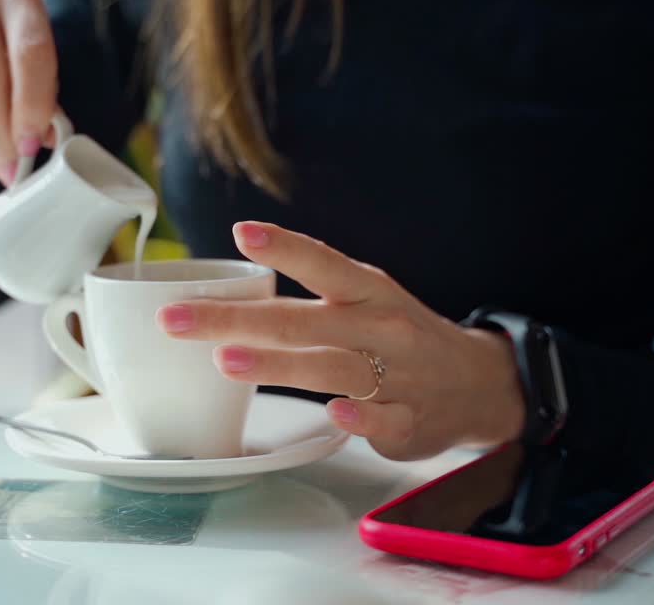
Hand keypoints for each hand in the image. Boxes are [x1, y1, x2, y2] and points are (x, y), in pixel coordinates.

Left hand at [156, 222, 525, 460]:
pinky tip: (332, 412)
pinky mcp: (407, 422)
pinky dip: (357, 416)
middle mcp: (379, 328)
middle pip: (300, 321)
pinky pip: (381, 419)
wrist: (479, 384)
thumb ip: (306, 299)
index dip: (283, 247)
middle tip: (174, 319)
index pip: (322, 263)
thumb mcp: (365, 300)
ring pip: (331, 367)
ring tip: (225, 361)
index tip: (240, 232)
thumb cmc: (399, 336)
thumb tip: (222, 298)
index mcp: (366, 292)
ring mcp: (395, 376)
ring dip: (278, 365)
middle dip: (233, 319)